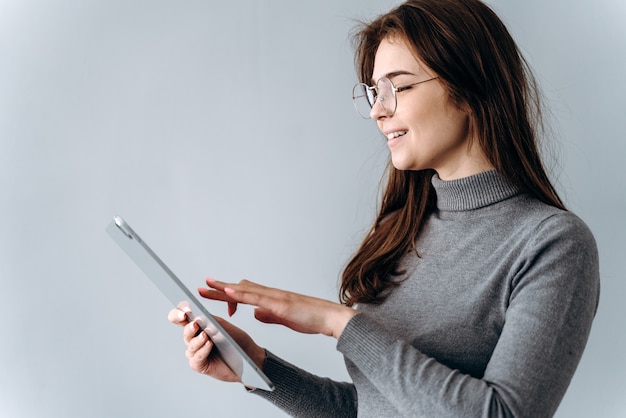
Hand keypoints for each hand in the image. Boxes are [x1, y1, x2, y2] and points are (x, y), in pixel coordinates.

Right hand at [167, 303, 265, 382]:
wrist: (247, 357)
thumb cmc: (235, 340)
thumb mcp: (225, 326)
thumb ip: (211, 321)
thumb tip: (197, 317)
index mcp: (197, 324)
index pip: (180, 317)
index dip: (177, 313)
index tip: (184, 312)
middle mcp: (194, 337)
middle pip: (185, 330)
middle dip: (189, 327)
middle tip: (195, 324)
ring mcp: (195, 351)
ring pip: (190, 344)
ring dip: (198, 340)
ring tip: (206, 335)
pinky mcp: (197, 364)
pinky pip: (196, 357)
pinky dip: (203, 350)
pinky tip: (209, 344)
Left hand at [198, 279, 356, 338]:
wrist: (329, 317)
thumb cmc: (311, 318)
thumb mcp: (285, 318)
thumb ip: (269, 314)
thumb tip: (256, 313)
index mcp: (270, 299)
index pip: (244, 294)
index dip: (227, 295)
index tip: (212, 294)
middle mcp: (269, 294)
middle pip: (239, 289)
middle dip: (219, 289)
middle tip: (200, 287)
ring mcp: (274, 297)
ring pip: (244, 290)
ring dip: (224, 289)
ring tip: (206, 286)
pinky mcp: (279, 303)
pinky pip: (256, 297)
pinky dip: (240, 295)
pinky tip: (228, 293)